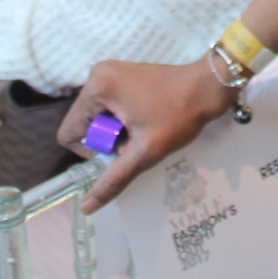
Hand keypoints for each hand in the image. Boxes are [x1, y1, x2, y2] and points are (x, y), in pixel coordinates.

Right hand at [63, 58, 234, 210]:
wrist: (208, 86)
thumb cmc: (179, 115)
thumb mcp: (145, 152)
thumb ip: (114, 179)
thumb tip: (87, 206)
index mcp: (97, 87)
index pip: (69, 133)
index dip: (92, 151)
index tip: (122, 148)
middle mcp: (98, 74)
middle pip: (84, 125)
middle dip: (108, 140)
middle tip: (137, 139)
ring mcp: (110, 72)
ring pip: (97, 118)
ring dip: (116, 131)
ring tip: (144, 129)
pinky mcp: (121, 75)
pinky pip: (108, 106)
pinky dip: (122, 119)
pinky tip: (145, 119)